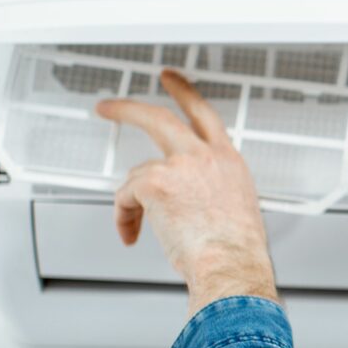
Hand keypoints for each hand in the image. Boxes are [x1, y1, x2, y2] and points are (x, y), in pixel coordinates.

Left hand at [96, 69, 278, 317]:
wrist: (232, 266)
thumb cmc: (236, 250)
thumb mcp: (236, 208)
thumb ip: (213, 191)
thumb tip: (195, 203)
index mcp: (228, 162)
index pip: (204, 116)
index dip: (186, 94)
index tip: (173, 82)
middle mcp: (205, 156)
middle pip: (160, 118)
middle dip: (129, 108)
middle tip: (111, 106)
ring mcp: (179, 166)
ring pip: (138, 172)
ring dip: (131, 199)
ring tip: (134, 223)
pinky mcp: (154, 182)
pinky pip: (125, 197)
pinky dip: (124, 218)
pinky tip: (131, 234)